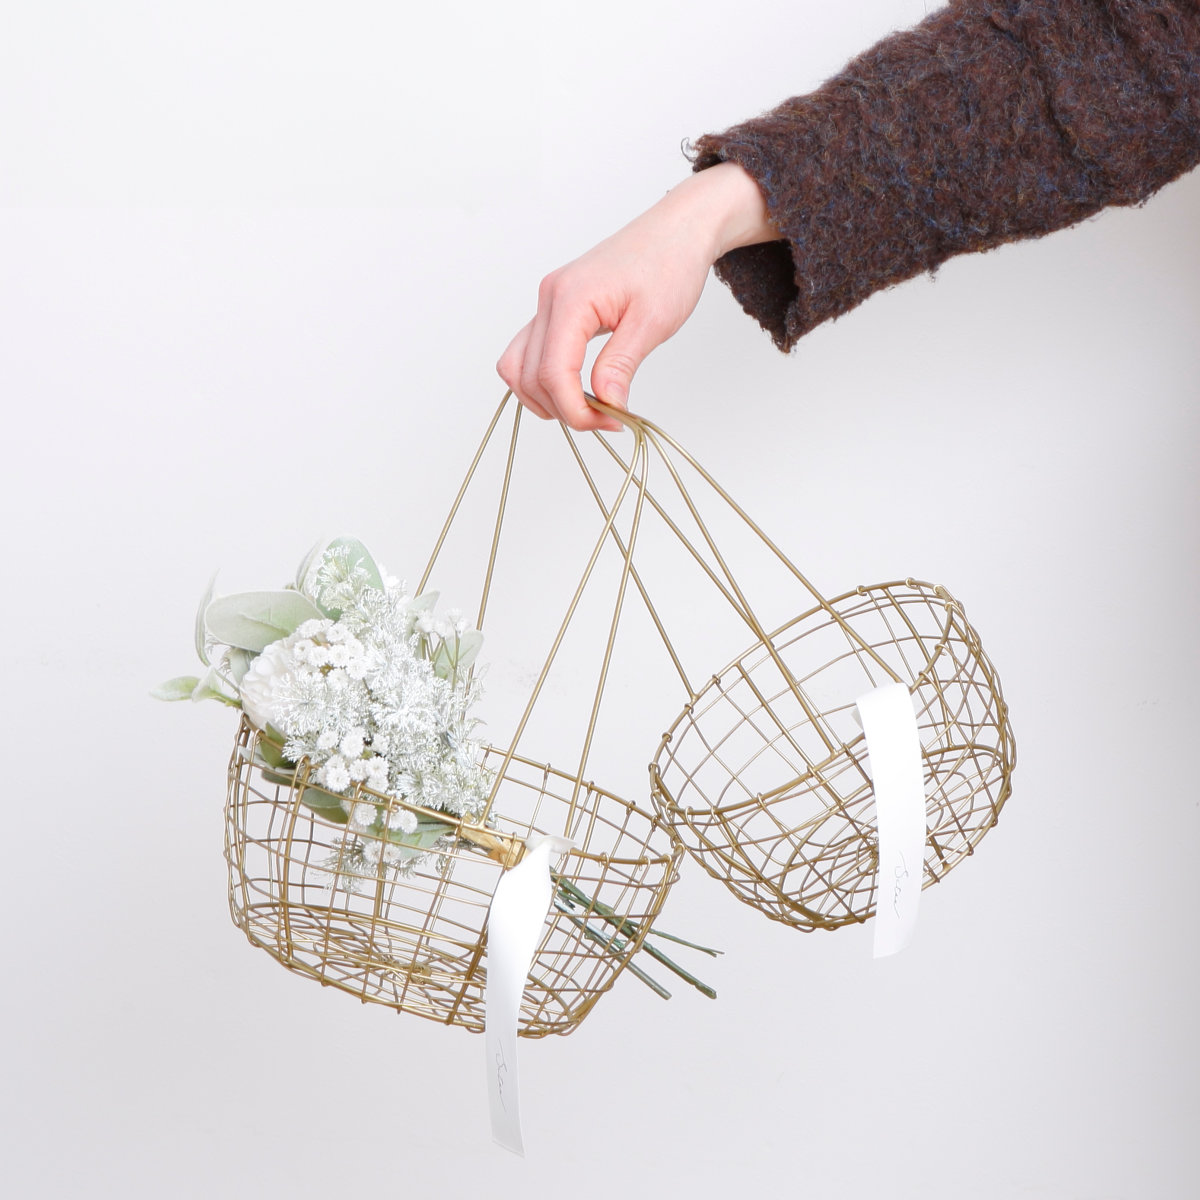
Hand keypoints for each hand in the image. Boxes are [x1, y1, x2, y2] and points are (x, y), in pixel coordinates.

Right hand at [497, 162, 778, 431]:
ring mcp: (548, 304)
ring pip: (518, 367)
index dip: (576, 410)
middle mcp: (549, 299)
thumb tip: (606, 406)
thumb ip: (620, 365)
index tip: (612, 424)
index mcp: (570, 299)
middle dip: (564, 409)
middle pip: (529, 376)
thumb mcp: (652, 322)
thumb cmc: (669, 264)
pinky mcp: (556, 309)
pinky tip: (578, 390)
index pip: (552, 373)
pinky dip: (546, 380)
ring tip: (591, 409)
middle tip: (608, 419)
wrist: (676, 231)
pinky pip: (531, 353)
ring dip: (546, 399)